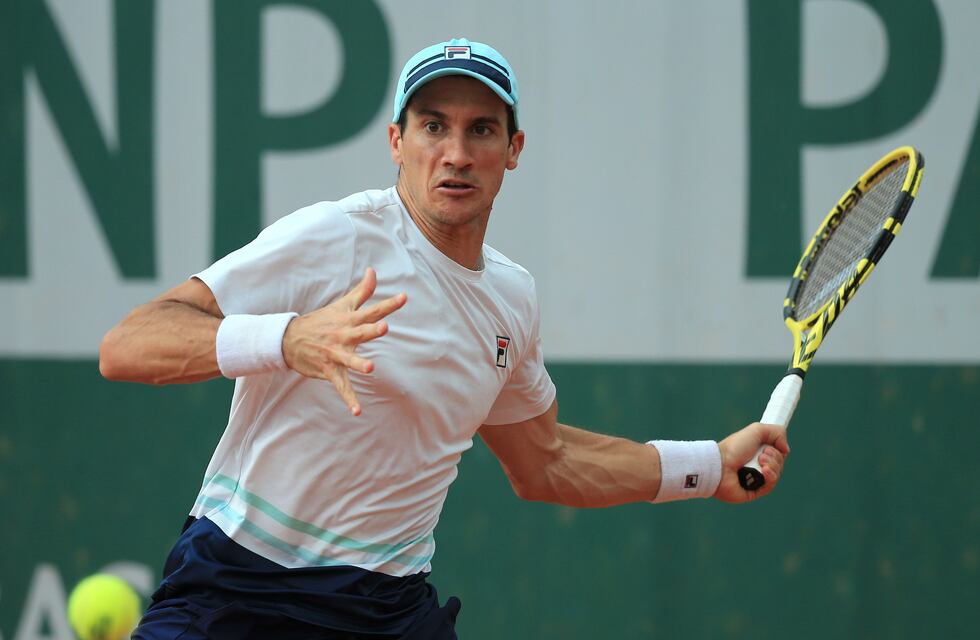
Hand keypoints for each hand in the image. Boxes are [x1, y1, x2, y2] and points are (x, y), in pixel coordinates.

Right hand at [282, 267, 406, 415]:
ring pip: (349, 359)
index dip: (389, 304)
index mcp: (349, 320)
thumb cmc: (321, 321)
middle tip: (383, 326)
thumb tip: (373, 270)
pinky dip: (349, 399)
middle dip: (372, 330)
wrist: (289, 339)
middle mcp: (343, 336)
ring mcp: (336, 354)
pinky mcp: (330, 370)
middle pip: (361, 332)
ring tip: (370, 367)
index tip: (404, 298)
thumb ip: (362, 291)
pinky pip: (341, 386)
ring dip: (358, 363)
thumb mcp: (342, 304)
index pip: (372, 310)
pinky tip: (357, 411)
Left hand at [714, 422, 789, 502]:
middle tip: (761, 454)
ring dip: (772, 465)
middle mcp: (757, 465)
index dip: (778, 449)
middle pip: (779, 462)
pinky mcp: (755, 491)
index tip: (770, 445)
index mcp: (756, 451)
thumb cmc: (734, 448)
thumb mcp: (756, 430)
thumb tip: (786, 449)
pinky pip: (771, 485)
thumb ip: (776, 432)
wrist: (720, 465)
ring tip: (759, 461)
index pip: (777, 452)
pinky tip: (763, 471)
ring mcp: (756, 479)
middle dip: (774, 456)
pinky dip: (770, 476)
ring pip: (777, 473)